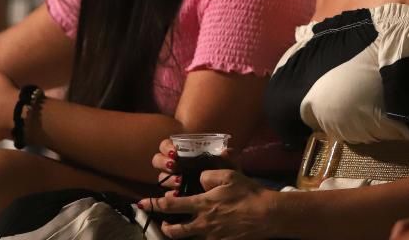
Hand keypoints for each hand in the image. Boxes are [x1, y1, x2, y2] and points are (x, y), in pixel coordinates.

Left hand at [139, 169, 273, 238]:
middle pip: (174, 231)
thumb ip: (209, 176)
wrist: (266, 215)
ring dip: (178, 234)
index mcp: (202, 204)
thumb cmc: (248, 193)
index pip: (171, 205)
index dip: (154, 204)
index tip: (142, 203)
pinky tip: (202, 233)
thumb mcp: (229, 175)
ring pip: (187, 239)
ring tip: (176, 230)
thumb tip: (198, 179)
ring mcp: (211, 236)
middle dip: (163, 227)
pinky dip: (198, 237)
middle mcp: (202, 223)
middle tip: (161, 223)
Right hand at [151, 140, 237, 191]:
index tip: (174, 152)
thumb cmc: (223, 171)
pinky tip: (176, 195)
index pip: (165, 145)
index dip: (167, 147)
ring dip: (168, 179)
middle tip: (174, 165)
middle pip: (158, 161)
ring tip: (179, 181)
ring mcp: (174, 179)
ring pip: (162, 177)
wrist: (226, 191)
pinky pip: (167, 195)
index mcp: (182, 151)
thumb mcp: (227, 164)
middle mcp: (174, 164)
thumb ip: (229, 157)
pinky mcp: (176, 194)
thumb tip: (226, 152)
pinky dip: (170, 195)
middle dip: (164, 163)